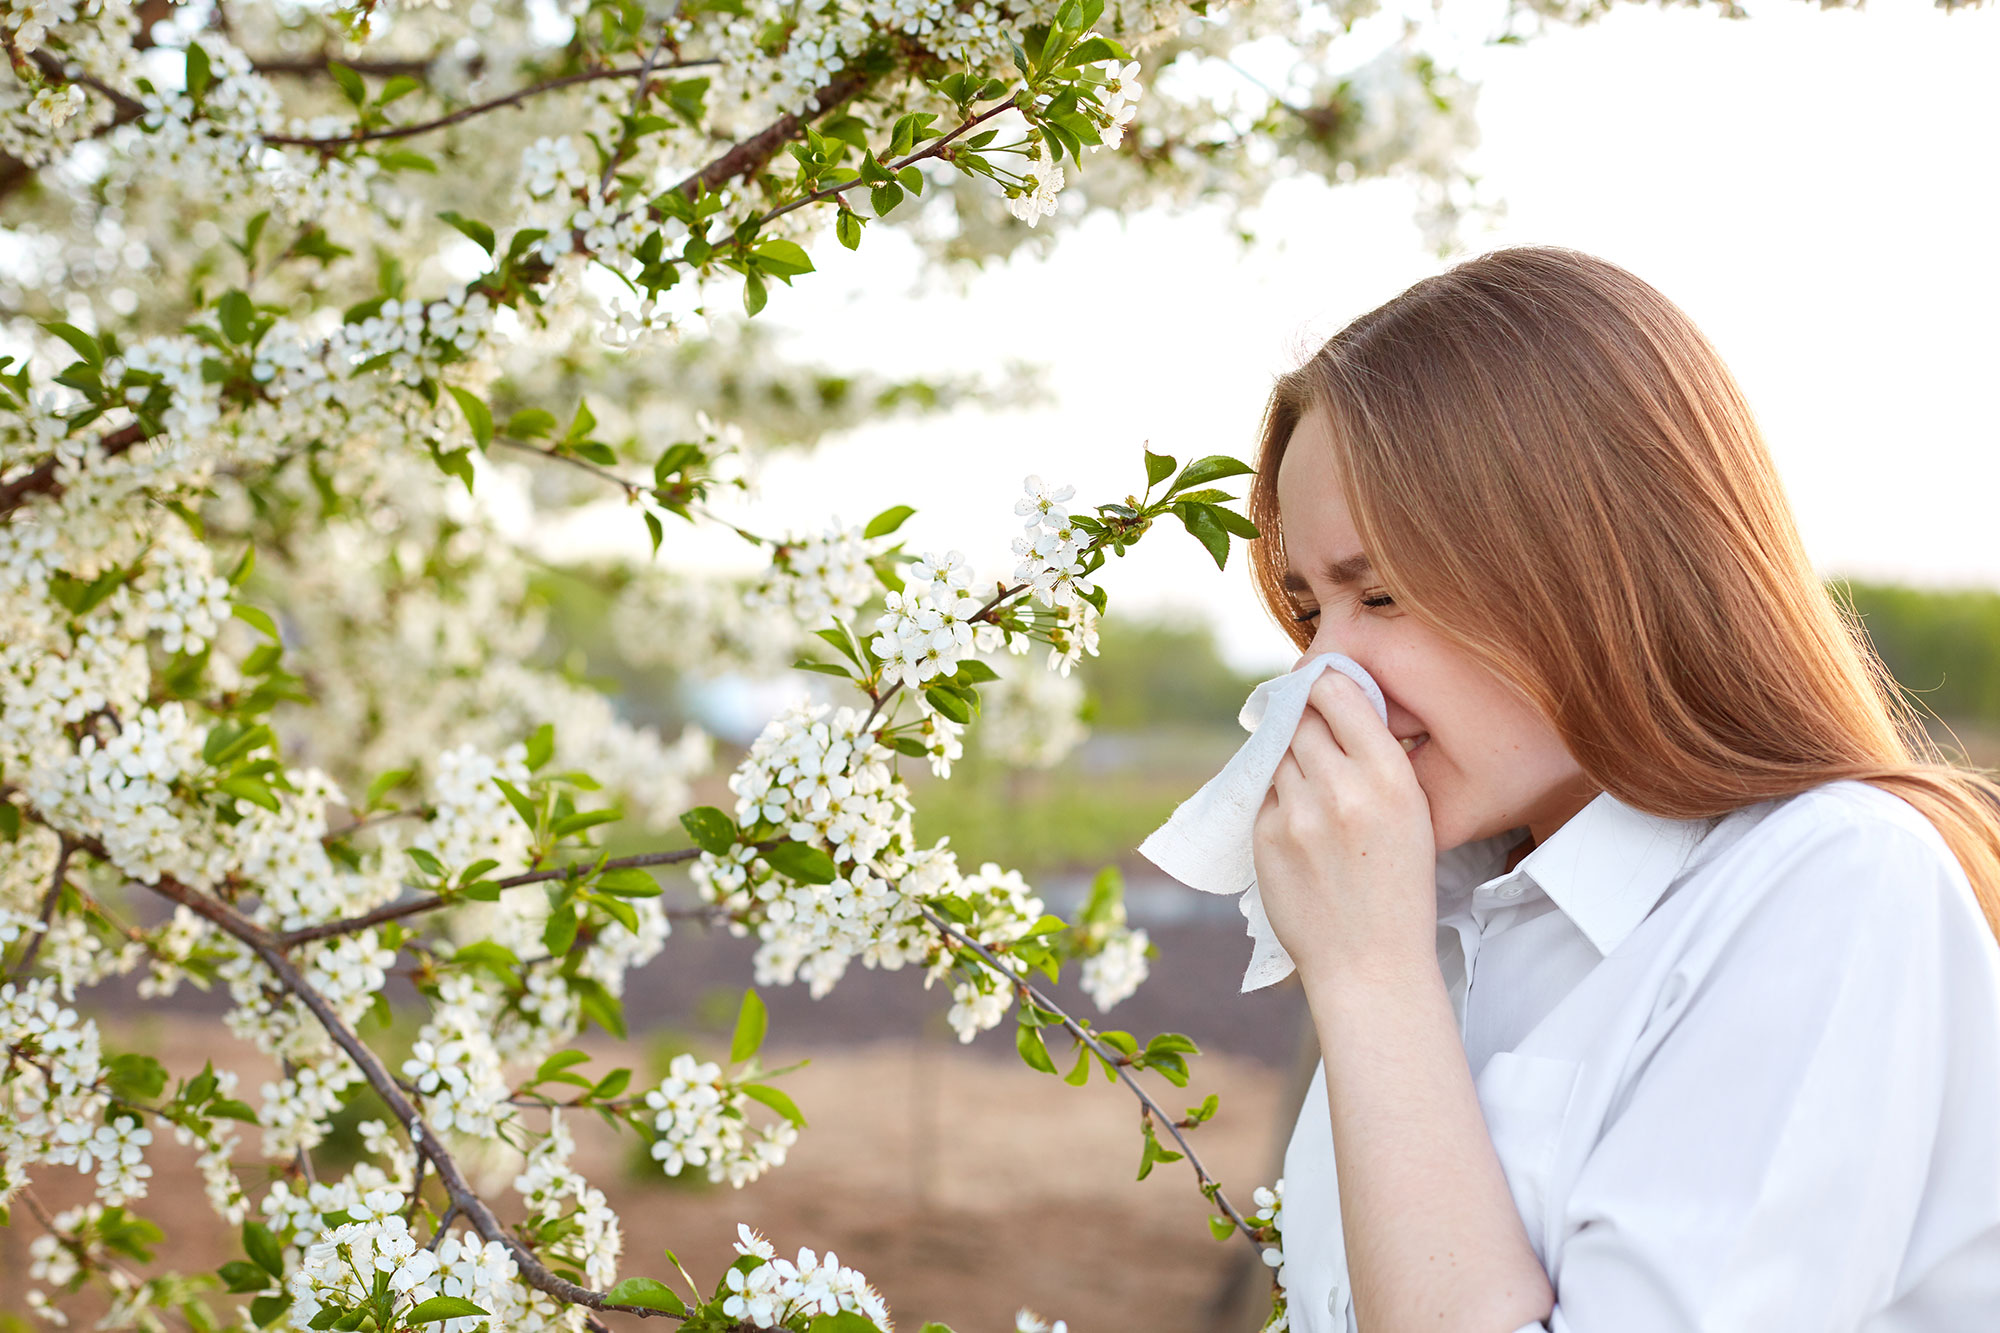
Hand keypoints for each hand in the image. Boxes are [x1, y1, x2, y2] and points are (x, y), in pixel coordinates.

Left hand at [1252, 670, 1438, 989]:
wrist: (1370, 963)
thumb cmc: (1398, 889)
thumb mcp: (1414, 815)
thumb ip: (1376, 761)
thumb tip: (1337, 706)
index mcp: (1390, 776)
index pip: (1339, 694)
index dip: (1324, 684)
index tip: (1320, 686)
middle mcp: (1341, 787)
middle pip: (1302, 719)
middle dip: (1305, 721)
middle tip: (1312, 736)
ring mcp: (1298, 812)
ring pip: (1278, 754)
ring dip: (1289, 760)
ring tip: (1312, 790)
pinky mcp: (1266, 836)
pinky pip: (1264, 793)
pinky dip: (1277, 798)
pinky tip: (1300, 824)